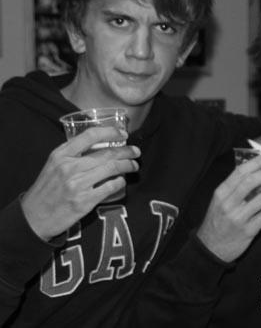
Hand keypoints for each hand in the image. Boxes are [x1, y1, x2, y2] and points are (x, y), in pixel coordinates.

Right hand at [21, 127, 140, 240]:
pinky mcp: (84, 201)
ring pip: (112, 168)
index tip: (123, 133)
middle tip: (136, 151)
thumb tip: (101, 144)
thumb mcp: (53, 165)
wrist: (33, 218)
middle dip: (127, 151)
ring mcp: (77, 185)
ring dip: (128, 165)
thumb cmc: (47, 189)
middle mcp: (69, 167)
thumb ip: (73, 154)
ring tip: (134, 165)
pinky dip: (120, 182)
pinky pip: (110, 187)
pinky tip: (122, 180)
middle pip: (107, 153)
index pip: (90, 135)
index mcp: (61, 155)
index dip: (111, 132)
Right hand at [196, 152, 260, 262]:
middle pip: (252, 182)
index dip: (257, 162)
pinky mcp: (248, 231)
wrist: (211, 248)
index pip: (240, 172)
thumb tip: (255, 172)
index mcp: (221, 193)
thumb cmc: (217, 221)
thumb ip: (234, 188)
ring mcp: (238, 218)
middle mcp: (229, 204)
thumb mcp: (219, 201)